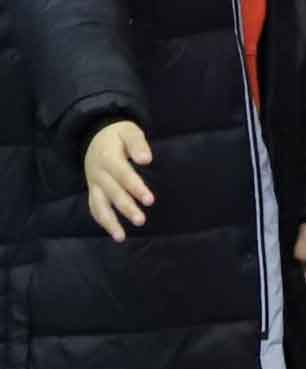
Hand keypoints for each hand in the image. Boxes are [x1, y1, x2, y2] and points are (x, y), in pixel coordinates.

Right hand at [83, 121, 154, 240]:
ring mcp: (93, 184)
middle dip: (126, 208)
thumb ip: (137, 143)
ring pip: (99, 206)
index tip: (150, 200)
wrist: (93, 136)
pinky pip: (94, 208)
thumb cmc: (117, 135)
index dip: (136, 188)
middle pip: (112, 193)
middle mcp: (98, 174)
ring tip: (121, 237)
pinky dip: (102, 221)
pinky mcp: (93, 191)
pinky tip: (115, 234)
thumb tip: (146, 159)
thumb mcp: (128, 131)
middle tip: (141, 220)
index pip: (123, 176)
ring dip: (109, 222)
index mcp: (108, 158)